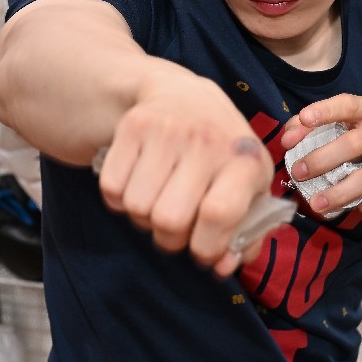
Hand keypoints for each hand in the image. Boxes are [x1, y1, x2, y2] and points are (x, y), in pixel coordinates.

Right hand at [97, 69, 273, 276]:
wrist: (184, 94)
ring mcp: (168, 130)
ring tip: (159, 199)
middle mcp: (206, 141)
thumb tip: (222, 267)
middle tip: (176, 225)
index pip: (218, 215)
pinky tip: (139, 182)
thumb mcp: (249, 184)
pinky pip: (112, 189)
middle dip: (169, 238)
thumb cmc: (222, 151)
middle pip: (169, 220)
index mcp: (243, 160)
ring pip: (137, 208)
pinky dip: (120, 199)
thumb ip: (246, 233)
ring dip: (143, 218)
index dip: (206, 247)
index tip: (203, 249)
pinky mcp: (134, 126)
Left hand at [280, 93, 361, 219]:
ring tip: (315, 204)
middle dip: (321, 159)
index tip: (304, 119)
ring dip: (337, 193)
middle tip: (297, 172)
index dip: (326, 110)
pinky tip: (356, 206)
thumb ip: (312, 128)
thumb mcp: (346, 129)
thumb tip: (288, 138)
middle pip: (353, 144)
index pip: (348, 104)